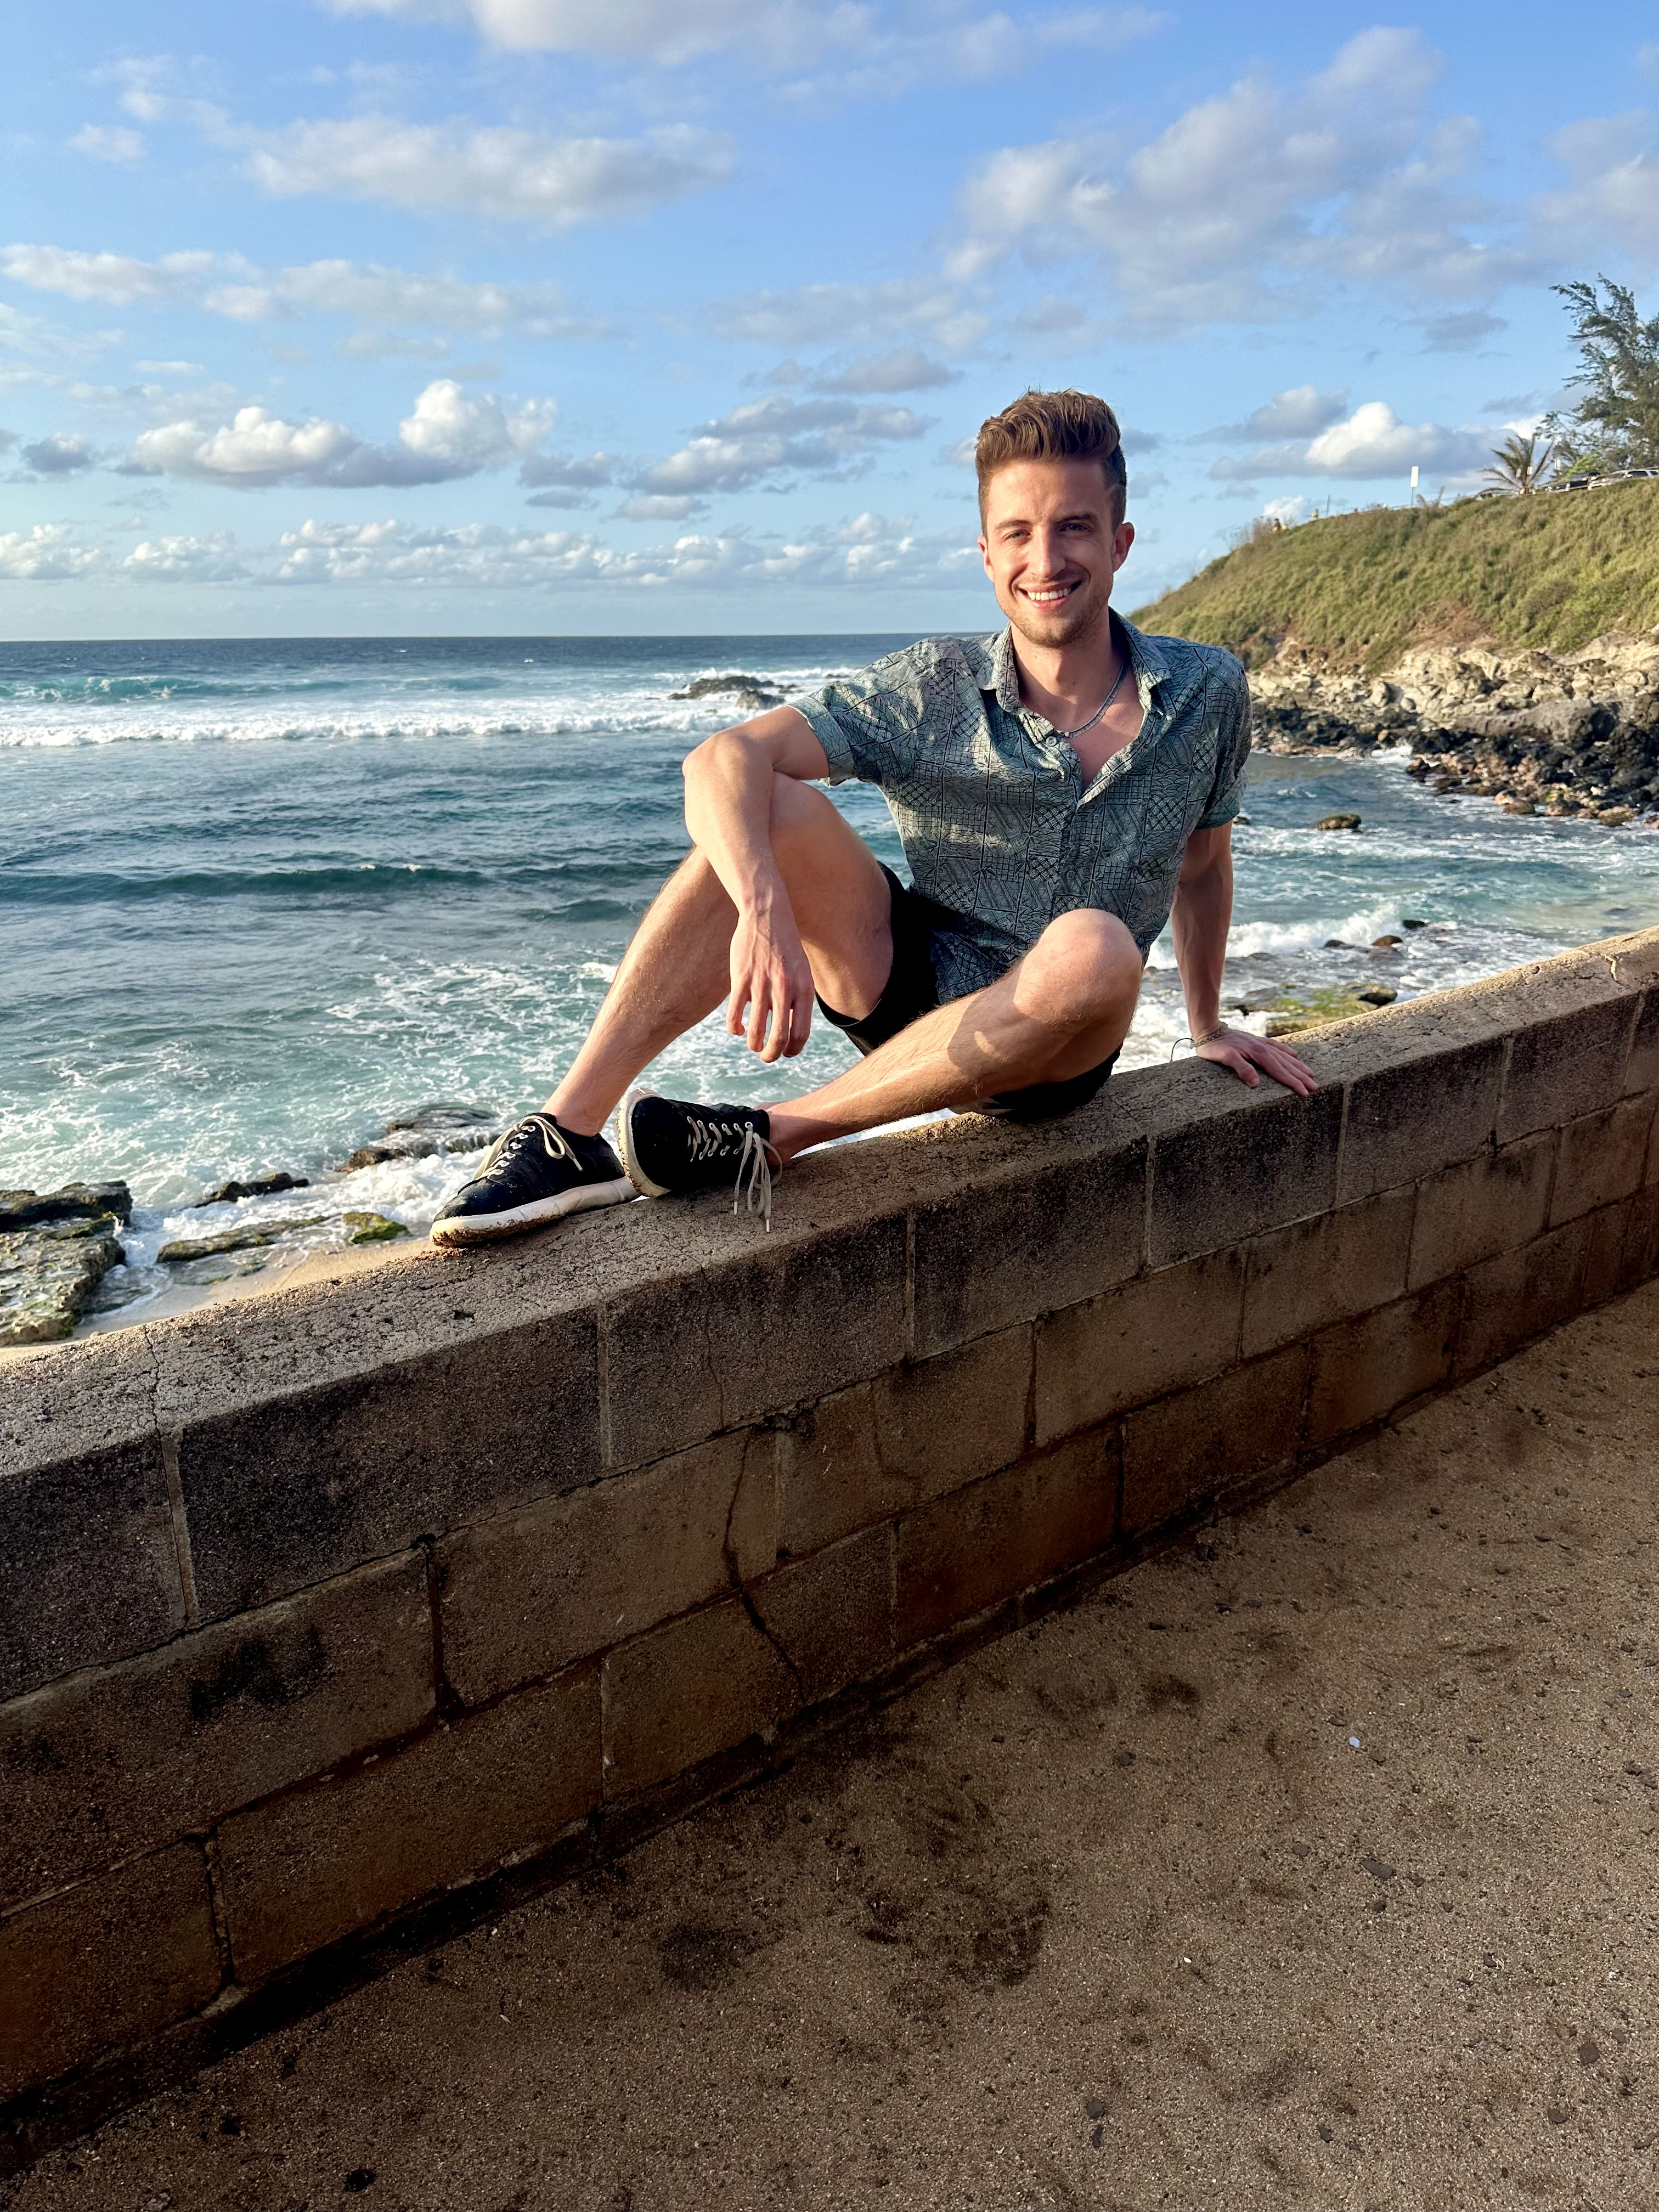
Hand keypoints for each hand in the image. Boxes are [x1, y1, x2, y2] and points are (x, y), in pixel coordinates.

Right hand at [727, 899, 815, 1061]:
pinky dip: (735, 1028)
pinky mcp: (741, 979)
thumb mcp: (802, 972)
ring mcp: (762, 984)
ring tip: (753, 1046)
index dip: (793, 1049)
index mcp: (804, 989)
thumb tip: (790, 1031)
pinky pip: (735, 1015)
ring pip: (756, 1030)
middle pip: (779, 1037)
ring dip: (754, 1045)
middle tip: (767, 1057)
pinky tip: (737, 1029)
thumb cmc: (786, 948)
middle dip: (772, 1055)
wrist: (767, 916)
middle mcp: (785, 989)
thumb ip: (799, 999)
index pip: (801, 1033)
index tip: (787, 1053)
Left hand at [1194, 1025, 1316, 1095]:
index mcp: (1259, 1054)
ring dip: (1298, 1066)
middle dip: (1301, 1077)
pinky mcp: (1257, 1041)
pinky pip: (1277, 1047)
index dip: (1293, 1083)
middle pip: (1287, 1065)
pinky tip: (1294, 1055)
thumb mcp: (1225, 1059)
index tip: (1305, 1093)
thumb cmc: (1215, 1047)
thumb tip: (1256, 1083)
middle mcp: (1264, 1049)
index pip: (1280, 1072)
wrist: (1209, 1030)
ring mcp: (1262, 1044)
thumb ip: (1242, 1069)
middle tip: (1314, 1087)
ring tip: (1310, 1074)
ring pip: (1285, 1057)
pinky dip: (1287, 1052)